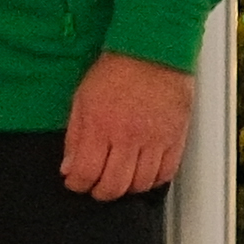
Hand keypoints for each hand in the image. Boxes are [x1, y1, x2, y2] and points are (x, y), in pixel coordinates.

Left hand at [64, 50, 195, 204]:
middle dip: (99, 192)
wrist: (153, 52)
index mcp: (101, 125)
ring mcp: (154, 140)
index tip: (75, 182)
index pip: (85, 172)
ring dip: (125, 189)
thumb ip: (74, 136)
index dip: (76, 184)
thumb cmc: (116, 70)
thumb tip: (69, 167)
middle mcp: (128, 137)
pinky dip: (152, 181)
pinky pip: (165, 174)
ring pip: (140, 185)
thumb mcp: (82, 99)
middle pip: (113, 185)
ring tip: (118, 180)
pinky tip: (142, 175)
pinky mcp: (175, 139)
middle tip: (95, 187)